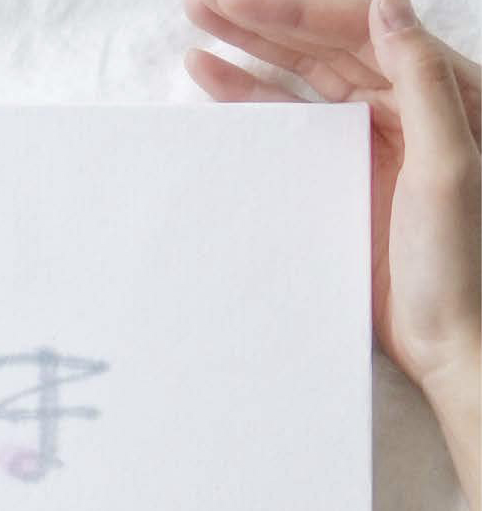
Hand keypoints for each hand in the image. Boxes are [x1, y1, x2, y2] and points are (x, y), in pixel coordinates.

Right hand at [184, 0, 480, 510]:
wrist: (446, 335)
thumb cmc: (459, 261)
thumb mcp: (448, 166)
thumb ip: (421, 83)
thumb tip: (385, 7)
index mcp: (435, 90)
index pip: (359, 30)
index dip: (298, 13)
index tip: (242, 4)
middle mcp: (401, 104)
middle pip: (323, 48)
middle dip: (261, 25)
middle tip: (201, 8)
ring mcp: (368, 140)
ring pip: (301, 83)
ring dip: (250, 58)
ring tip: (197, 38)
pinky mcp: (342, 175)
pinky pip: (294, 129)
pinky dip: (256, 108)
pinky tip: (220, 89)